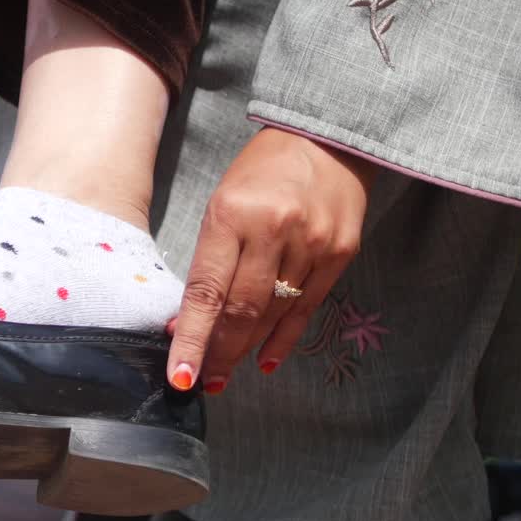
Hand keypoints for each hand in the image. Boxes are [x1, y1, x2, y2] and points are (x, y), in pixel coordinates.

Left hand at [166, 128, 377, 392]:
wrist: (327, 139)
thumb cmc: (261, 174)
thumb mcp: (223, 205)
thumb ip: (210, 261)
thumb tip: (187, 319)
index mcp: (232, 215)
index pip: (207, 290)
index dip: (192, 337)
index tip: (179, 374)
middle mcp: (274, 231)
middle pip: (241, 310)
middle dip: (218, 352)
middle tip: (202, 381)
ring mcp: (312, 244)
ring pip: (273, 314)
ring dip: (246, 350)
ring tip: (225, 374)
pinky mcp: (340, 253)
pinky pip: (307, 309)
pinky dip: (284, 339)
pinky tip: (264, 361)